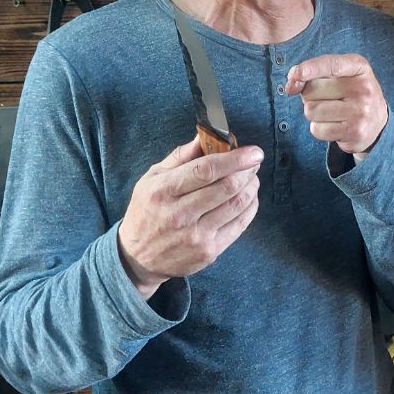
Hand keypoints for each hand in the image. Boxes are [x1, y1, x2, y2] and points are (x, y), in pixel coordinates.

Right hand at [116, 136, 263, 297]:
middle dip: (248, 170)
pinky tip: (249, 197)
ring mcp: (196, 236)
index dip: (235, 159)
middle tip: (254, 161)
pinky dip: (250, 207)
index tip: (253, 151)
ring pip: (237, 205)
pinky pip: (240, 225)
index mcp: (163, 191)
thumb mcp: (152, 179)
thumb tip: (207, 136)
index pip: (206, 170)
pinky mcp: (209, 252)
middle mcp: (179, 214)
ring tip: (251, 177)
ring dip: (251, 187)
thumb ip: (181, 157)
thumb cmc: (147, 211)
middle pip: (227, 187)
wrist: (138, 258)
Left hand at [285, 53, 388, 159]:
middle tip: (329, 99)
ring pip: (311, 111)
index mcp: (359, 66)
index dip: (310, 68)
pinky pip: (317, 130)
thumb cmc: (350, 94)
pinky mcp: (355, 132)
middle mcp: (363, 88)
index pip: (331, 64)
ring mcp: (360, 111)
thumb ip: (313, 73)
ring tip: (333, 113)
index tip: (296, 74)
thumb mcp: (339, 75)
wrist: (377, 122)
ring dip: (315, 114)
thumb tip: (290, 86)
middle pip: (312, 90)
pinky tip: (336, 125)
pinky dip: (320, 128)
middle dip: (311, 96)